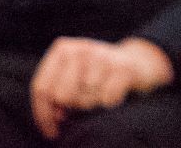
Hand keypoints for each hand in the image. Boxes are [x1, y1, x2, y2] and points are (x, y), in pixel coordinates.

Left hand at [29, 36, 173, 138]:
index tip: (52, 131)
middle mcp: (82, 48)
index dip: (43, 114)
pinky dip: (110, 103)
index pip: (42, 88)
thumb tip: (57, 116)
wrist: (138, 61)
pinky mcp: (124, 68)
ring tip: (100, 95)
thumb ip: (55, 92)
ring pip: (85, 100)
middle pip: (62, 96)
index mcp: (63, 49)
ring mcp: (103, 56)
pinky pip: (107, 100)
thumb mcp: (72, 76)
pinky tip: (114, 95)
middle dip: (72, 108)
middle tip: (82, 105)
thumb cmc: (96, 74)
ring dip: (93, 105)